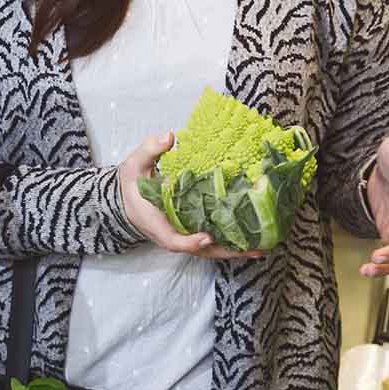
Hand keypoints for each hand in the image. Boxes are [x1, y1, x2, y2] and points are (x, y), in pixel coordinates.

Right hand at [118, 134, 262, 260]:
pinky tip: (254, 239)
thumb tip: (169, 137)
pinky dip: (232, 242)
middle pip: (201, 250)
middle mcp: (173, 235)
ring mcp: (184, 236)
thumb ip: (151, 150)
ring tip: (263, 246)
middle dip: (227, 251)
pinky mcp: (192, 232)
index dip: (190, 241)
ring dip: (236, 250)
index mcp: (157, 223)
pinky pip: (213, 242)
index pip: (173, 240)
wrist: (125, 201)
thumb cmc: (132, 185)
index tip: (208, 236)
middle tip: (255, 248)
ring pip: (211, 249)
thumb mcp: (135, 164)